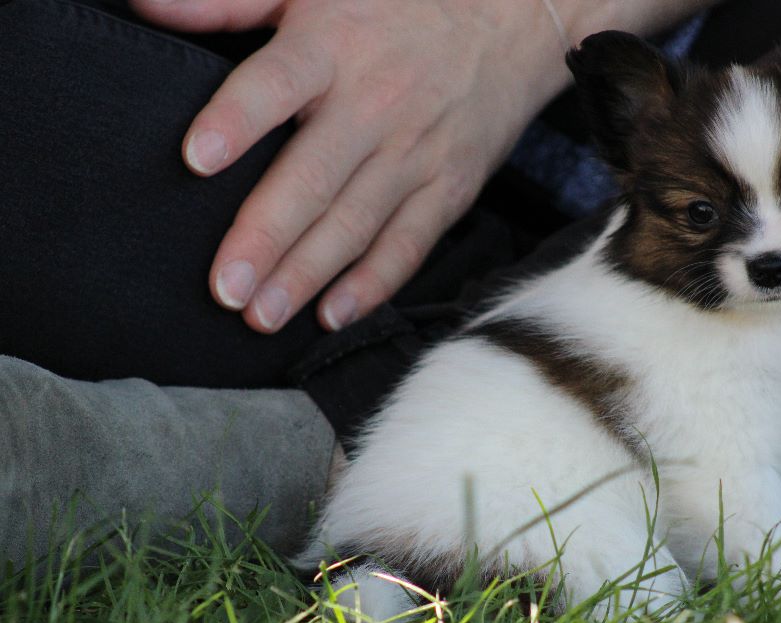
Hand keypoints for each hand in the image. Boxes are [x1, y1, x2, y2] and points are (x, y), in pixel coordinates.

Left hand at [130, 0, 569, 331]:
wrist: (515, 18)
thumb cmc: (403, 3)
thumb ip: (233, 0)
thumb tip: (147, 5)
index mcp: (333, 46)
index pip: (277, 84)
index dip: (237, 119)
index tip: (197, 158)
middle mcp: (375, 104)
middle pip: (314, 177)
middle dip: (268, 236)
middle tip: (226, 288)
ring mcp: (416, 153)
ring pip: (355, 222)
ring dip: (308, 274)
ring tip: (263, 315)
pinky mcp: (449, 188)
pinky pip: (409, 243)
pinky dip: (374, 282)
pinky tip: (335, 314)